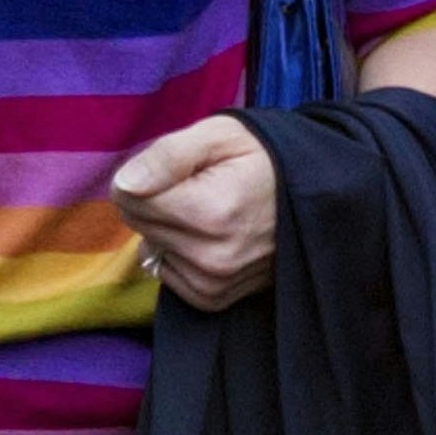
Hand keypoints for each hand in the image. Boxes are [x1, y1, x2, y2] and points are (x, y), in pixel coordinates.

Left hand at [109, 116, 276, 308]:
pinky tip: (207, 238)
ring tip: (207, 212)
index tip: (180, 169)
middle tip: (197, 187)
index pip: (129, 197)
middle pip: (138, 224)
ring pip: (150, 249)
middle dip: (155, 201)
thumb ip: (167, 156)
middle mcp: (211, 256)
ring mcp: (214, 282)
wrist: (312, 192)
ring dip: (166, 230)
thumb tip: (123, 185)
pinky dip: (178, 255)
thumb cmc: (261, 157)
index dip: (145, 175)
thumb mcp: (218, 135)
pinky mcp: (214, 299)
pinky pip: (166, 274)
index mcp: (210, 211)